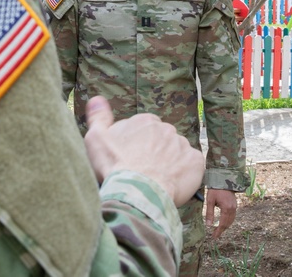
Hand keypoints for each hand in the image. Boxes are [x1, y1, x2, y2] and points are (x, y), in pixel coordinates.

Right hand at [83, 95, 204, 206]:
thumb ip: (99, 116)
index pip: (145, 129)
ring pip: (177, 152)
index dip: (138, 145)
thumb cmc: (114, 166)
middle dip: (155, 152)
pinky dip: (185, 173)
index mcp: (145, 121)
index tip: (132, 158)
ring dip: (170, 163)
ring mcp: (182, 144)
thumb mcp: (96, 138)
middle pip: (162, 140)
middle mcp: (166, 128)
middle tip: (144, 170)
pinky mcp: (195, 162)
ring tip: (157, 180)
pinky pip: (193, 166)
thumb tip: (97, 99)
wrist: (136, 191)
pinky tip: (173, 183)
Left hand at [206, 188, 237, 237]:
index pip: (223, 224)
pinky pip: (232, 216)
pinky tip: (224, 222)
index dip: (218, 231)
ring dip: (225, 226)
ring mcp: (235, 206)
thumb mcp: (210, 200)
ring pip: (231, 220)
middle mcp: (232, 208)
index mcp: (226, 208)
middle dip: (222, 230)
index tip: (214, 237)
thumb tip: (208, 225)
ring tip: (218, 230)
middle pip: (228, 223)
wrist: (223, 179)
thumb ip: (209, 213)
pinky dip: (228, 221)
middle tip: (215, 235)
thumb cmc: (215, 189)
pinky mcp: (235, 204)